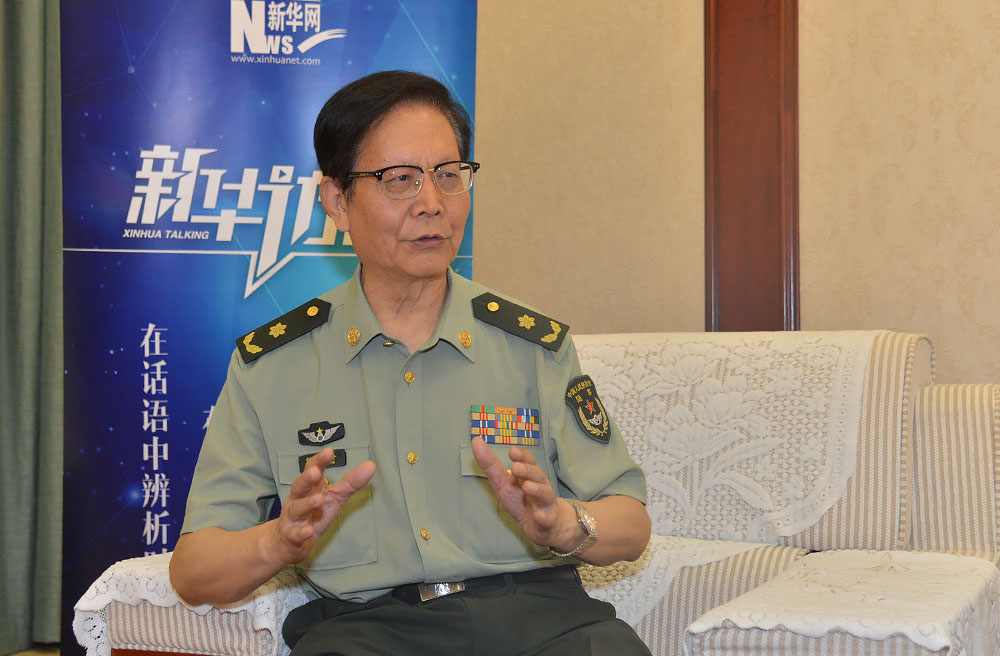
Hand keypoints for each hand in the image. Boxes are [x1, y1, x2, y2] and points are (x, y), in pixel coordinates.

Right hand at [267, 448, 374, 564]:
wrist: (288, 542)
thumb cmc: (314, 514)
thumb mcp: (334, 497)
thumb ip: (350, 483)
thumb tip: (371, 466)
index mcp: (310, 487)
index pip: (312, 470)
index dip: (320, 461)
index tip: (329, 451)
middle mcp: (298, 499)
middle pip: (300, 486)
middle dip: (307, 478)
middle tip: (316, 471)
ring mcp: (293, 518)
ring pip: (297, 509)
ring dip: (307, 504)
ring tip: (319, 499)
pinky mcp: (291, 536)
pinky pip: (295, 534)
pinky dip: (301, 532)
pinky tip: (308, 531)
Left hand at [470, 437, 578, 549]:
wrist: (543, 525)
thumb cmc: (522, 500)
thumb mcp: (503, 483)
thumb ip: (491, 464)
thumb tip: (476, 441)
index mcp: (529, 474)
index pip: (529, 461)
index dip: (522, 455)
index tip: (512, 451)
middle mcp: (540, 485)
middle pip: (537, 475)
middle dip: (527, 470)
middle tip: (515, 467)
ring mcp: (546, 503)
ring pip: (545, 494)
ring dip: (537, 489)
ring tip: (527, 486)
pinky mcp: (548, 520)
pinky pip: (547, 518)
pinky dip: (543, 516)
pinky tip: (538, 514)